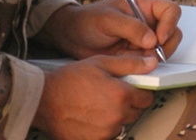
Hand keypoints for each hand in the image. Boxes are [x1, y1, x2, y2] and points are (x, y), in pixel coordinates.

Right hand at [32, 54, 156, 139]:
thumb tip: (151, 63)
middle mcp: (117, 116)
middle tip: (109, 94)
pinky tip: (91, 117)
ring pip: (123, 124)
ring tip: (97, 105)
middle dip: (128, 103)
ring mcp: (106, 132)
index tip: (130, 89)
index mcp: (121, 95)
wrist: (44, 100)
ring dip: (116, 116)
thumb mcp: (100, 63)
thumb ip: (129, 63)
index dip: (139, 91)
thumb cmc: (69, 80)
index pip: (147, 98)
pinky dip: (104, 128)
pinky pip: (109, 135)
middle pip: (136, 112)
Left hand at [37, 0, 181, 59]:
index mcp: (143, 6)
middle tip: (153, 54)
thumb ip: (130, 27)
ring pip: (164, 49)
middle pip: (173, 31)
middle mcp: (147, 22)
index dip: (170, 23)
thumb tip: (152, 40)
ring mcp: (144, 39)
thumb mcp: (108, 19)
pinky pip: (151, 61)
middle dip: (167, 45)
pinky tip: (132, 65)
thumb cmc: (88, 20)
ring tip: (138, 59)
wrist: (73, 37)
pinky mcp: (138, 54)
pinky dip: (147, 66)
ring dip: (156, 57)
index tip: (159, 37)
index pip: (170, 10)